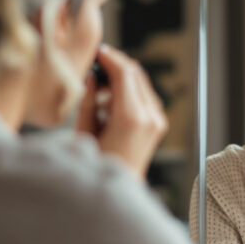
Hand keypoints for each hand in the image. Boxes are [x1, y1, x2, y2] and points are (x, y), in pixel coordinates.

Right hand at [76, 44, 167, 178]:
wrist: (118, 191)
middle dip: (116, 64)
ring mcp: (157, 120)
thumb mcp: (85, 132)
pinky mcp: (159, 124)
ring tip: (98, 87)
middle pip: (136, 74)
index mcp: (131, 118)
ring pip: (141, 83)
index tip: (96, 52)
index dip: (110, 58)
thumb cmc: (98, 166)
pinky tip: (110, 100)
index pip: (125, 73)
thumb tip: (91, 78)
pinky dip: (129, 90)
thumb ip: (88, 101)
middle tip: (96, 63)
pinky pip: (145, 96)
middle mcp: (149, 117)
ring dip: (122, 77)